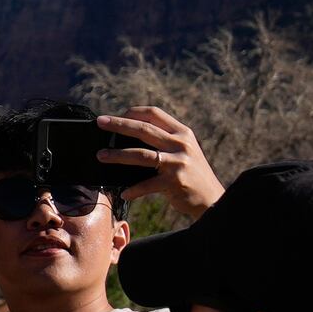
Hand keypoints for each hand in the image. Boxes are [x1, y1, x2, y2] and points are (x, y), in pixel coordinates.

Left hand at [99, 106, 222, 213]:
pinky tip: (124, 193)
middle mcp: (181, 144)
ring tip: (101, 155)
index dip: (133, 112)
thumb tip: (127, 139)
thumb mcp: (183, 152)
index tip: (116, 115)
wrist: (212, 198)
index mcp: (182, 133)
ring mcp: (178, 162)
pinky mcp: (174, 182)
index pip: (155, 114)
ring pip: (141, 155)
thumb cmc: (191, 174)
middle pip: (144, 130)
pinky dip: (134, 189)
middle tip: (100, 122)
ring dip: (118, 155)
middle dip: (119, 125)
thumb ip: (163, 142)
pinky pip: (147, 184)